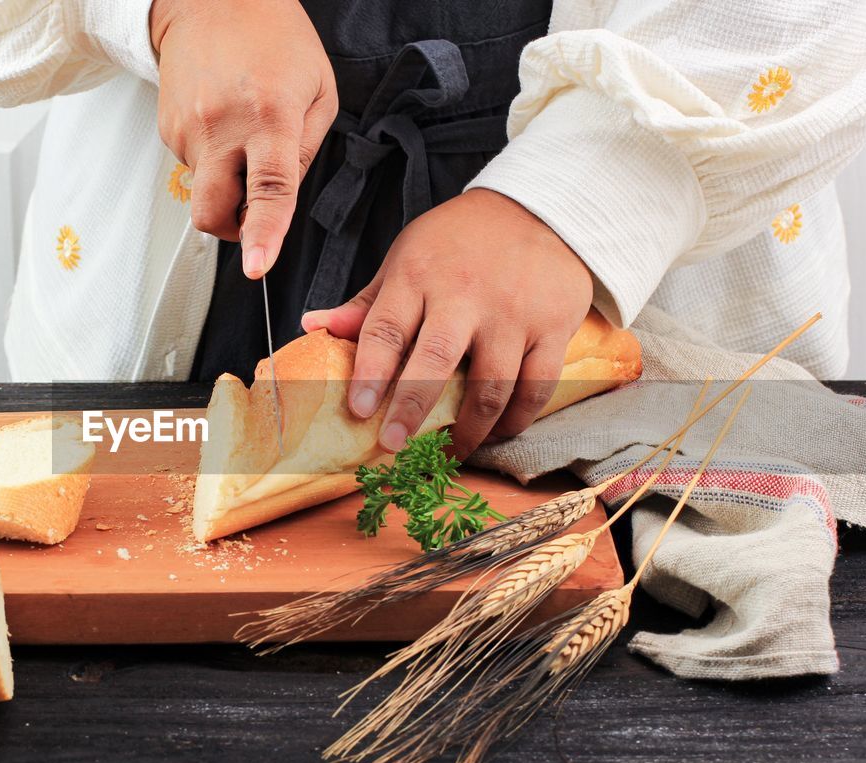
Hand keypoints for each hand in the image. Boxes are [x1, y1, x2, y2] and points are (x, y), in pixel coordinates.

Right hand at [150, 0, 336, 277]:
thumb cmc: (275, 38)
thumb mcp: (318, 89)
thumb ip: (306, 151)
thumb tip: (282, 200)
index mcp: (269, 115)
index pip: (268, 189)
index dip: (263, 234)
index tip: (257, 267)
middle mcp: (221, 125)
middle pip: (213, 211)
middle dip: (234, 229)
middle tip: (253, 208)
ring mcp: (187, 129)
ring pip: (205, 191)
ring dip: (226, 183)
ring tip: (242, 135)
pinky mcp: (167, 130)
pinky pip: (192, 168)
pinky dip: (212, 161)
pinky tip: (223, 124)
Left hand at [302, 189, 593, 456]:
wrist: (538, 207)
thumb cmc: (458, 242)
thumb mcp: (406, 258)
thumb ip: (366, 303)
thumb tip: (313, 327)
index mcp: (417, 276)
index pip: (386, 328)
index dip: (370, 373)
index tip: (358, 410)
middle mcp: (465, 295)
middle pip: (435, 360)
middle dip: (411, 409)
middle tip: (393, 445)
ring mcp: (512, 312)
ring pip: (491, 385)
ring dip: (470, 429)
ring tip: (450, 452)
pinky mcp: (553, 326)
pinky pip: (537, 385)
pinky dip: (518, 417)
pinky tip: (499, 430)